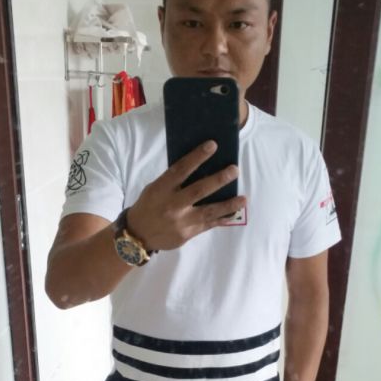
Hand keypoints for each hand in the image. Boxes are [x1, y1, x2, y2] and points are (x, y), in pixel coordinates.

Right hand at [127, 140, 245, 250]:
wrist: (137, 235)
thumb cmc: (149, 206)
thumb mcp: (154, 189)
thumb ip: (173, 181)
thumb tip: (200, 167)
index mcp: (161, 189)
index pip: (180, 170)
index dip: (197, 157)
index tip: (212, 145)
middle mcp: (171, 205)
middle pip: (198, 190)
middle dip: (218, 180)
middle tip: (234, 170)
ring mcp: (180, 222)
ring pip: (208, 211)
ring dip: (228, 204)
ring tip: (243, 198)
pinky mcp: (186, 234)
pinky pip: (208, 225)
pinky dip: (222, 219)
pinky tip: (234, 214)